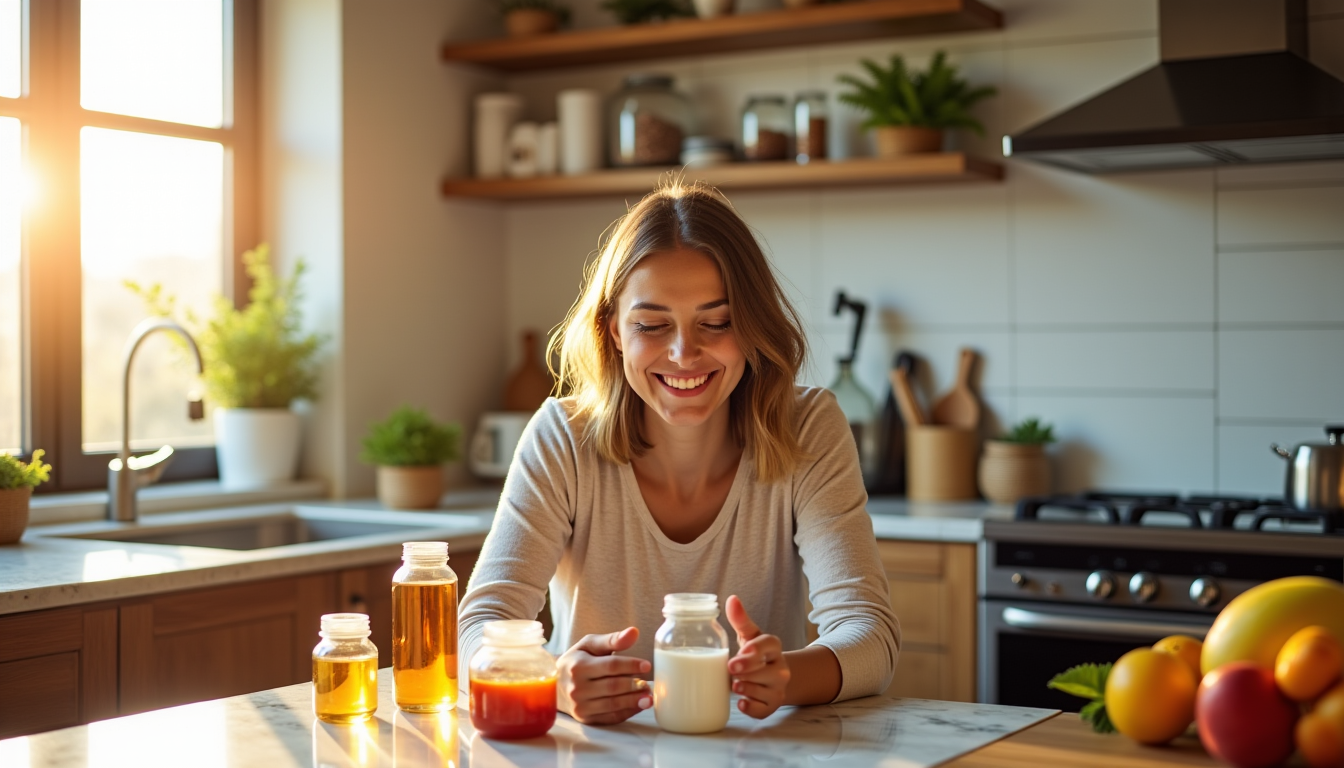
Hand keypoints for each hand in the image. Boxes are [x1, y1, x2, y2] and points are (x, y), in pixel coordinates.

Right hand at [556, 627, 652, 724]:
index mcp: (578, 666)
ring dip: (634, 701)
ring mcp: (580, 705)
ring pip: (613, 705)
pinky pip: (611, 717)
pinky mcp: (586, 718)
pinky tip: (639, 705)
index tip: (647, 665)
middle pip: (613, 687)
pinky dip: (628, 712)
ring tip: (648, 696)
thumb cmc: (576, 661)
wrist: (556, 685)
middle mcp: (577, 688)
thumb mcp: (589, 645)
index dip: (631, 665)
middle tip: (649, 682)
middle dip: (634, 685)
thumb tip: (634, 632)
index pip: (610, 666)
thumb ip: (612, 639)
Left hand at [726, 594, 789, 718]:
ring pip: (764, 690)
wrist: (770, 677)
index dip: (755, 649)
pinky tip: (741, 703)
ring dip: (746, 689)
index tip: (741, 651)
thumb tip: (731, 599)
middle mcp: (781, 667)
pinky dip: (751, 708)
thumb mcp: (749, 636)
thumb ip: (740, 619)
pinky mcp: (773, 705)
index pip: (769, 644)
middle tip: (731, 670)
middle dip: (747, 672)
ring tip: (734, 685)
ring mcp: (779, 688)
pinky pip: (763, 710)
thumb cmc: (754, 653)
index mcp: (773, 646)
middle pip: (767, 671)